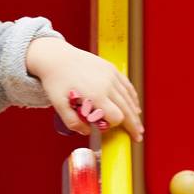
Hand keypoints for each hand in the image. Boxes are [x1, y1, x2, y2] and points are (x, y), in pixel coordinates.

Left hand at [26, 36, 142, 142]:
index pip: (116, 116)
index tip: (109, 129)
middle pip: (127, 109)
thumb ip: (73, 122)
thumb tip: (88, 132)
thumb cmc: (55, 80)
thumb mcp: (59, 105)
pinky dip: (132, 97)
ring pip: (129, 97)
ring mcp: (111, 75)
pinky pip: (127, 85)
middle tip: (138, 137)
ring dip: (135, 112)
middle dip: (133, 125)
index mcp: (95, 95)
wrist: (56, 57)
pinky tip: (134, 106)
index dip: (114, 126)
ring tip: (138, 125)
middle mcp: (107, 84)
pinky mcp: (111, 68)